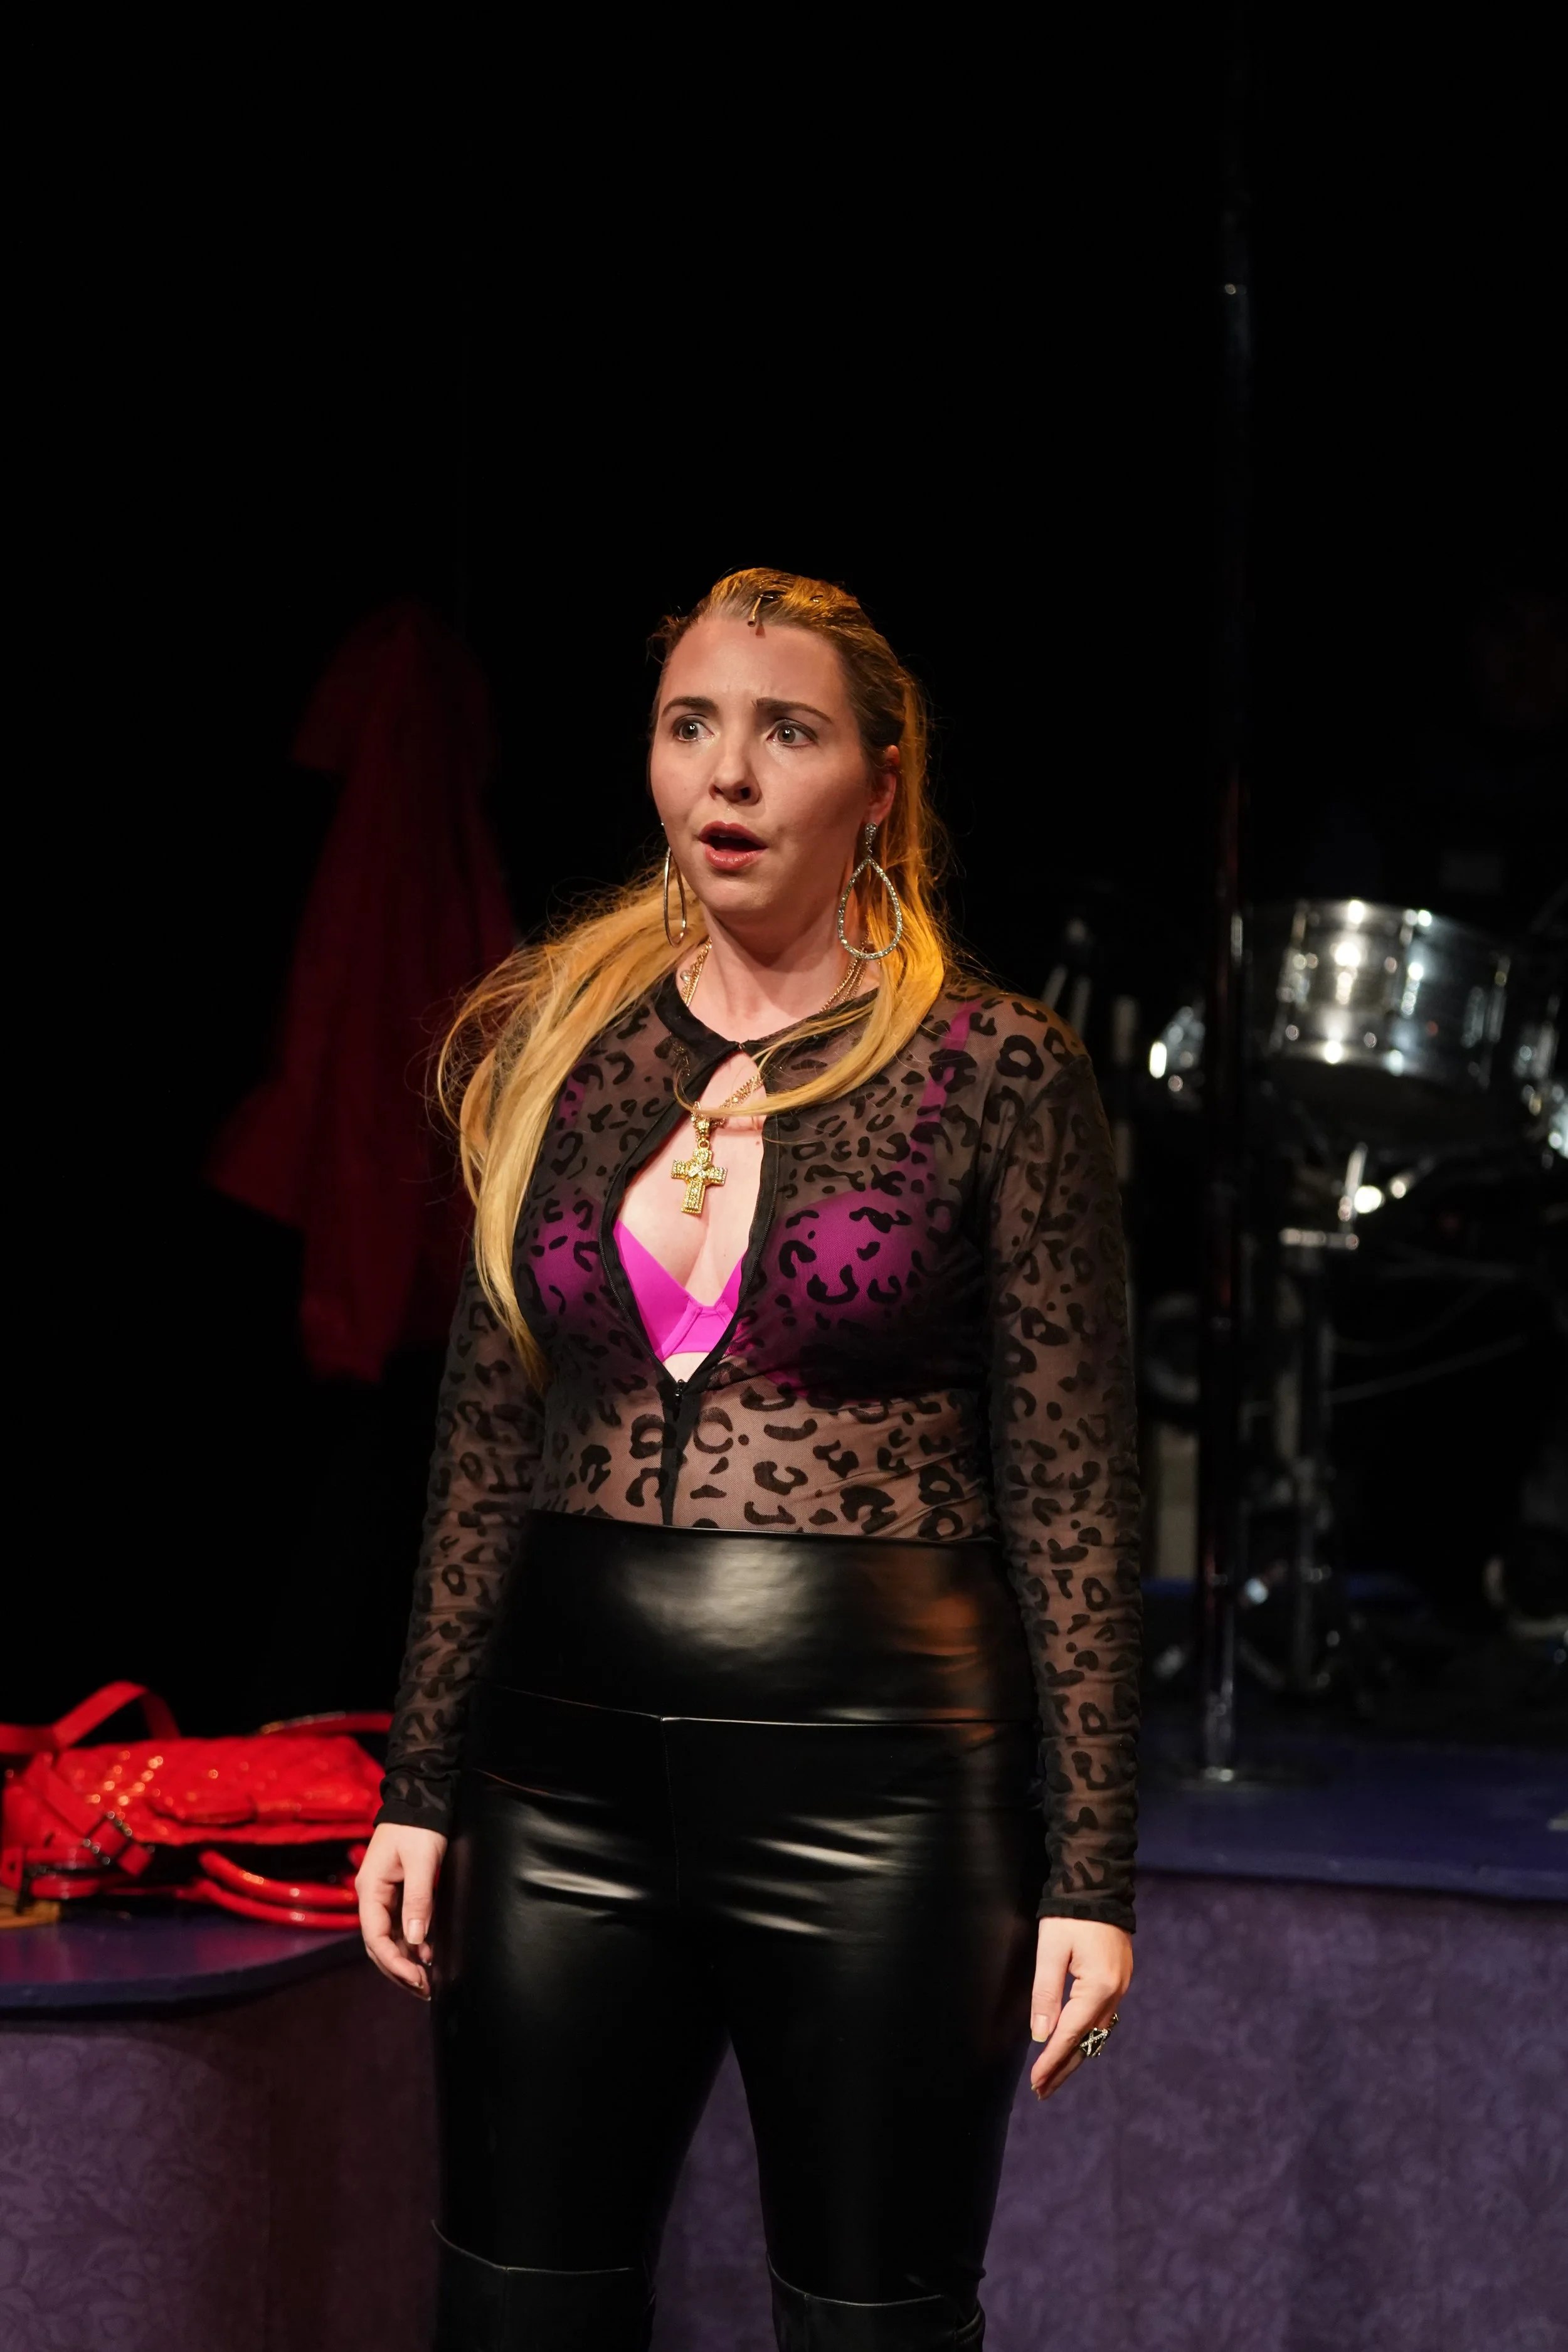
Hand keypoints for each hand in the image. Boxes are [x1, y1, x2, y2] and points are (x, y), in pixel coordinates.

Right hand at [355, 1822, 447, 1998]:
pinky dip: (411, 1943)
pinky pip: (399, 1925)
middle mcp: (372, 1896)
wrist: (420, 1798)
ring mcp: (382, 1895)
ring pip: (388, 1938)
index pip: (375, 1937)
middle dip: (399, 1969)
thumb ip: (418, 1900)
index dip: (394, 1962)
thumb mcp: (421, 1862)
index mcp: (370, 1889)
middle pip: (379, 1944)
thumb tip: (414, 1940)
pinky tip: (427, 1955)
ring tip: (426, 1980)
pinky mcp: (396, 1892)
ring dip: (405, 1960)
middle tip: (423, 1989)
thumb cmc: (418, 1827)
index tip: (415, 1978)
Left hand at [1028, 1916, 1132, 2099]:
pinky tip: (1074, 2042)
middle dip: (1064, 2067)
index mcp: (1098, 1987)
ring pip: (1097, 2032)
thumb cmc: (1069, 1914)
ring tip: (1053, 2074)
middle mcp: (1115, 1992)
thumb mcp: (1051, 1950)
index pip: (1070, 2034)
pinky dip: (1086, 2034)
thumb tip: (1041, 2035)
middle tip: (1042, 2091)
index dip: (1051, 2061)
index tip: (1035, 2084)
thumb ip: (1045, 1993)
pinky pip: (1102, 2017)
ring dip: (1076, 2053)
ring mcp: (1121, 1986)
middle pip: (1088, 2041)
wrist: (1098, 1882)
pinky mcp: (1119, 1978)